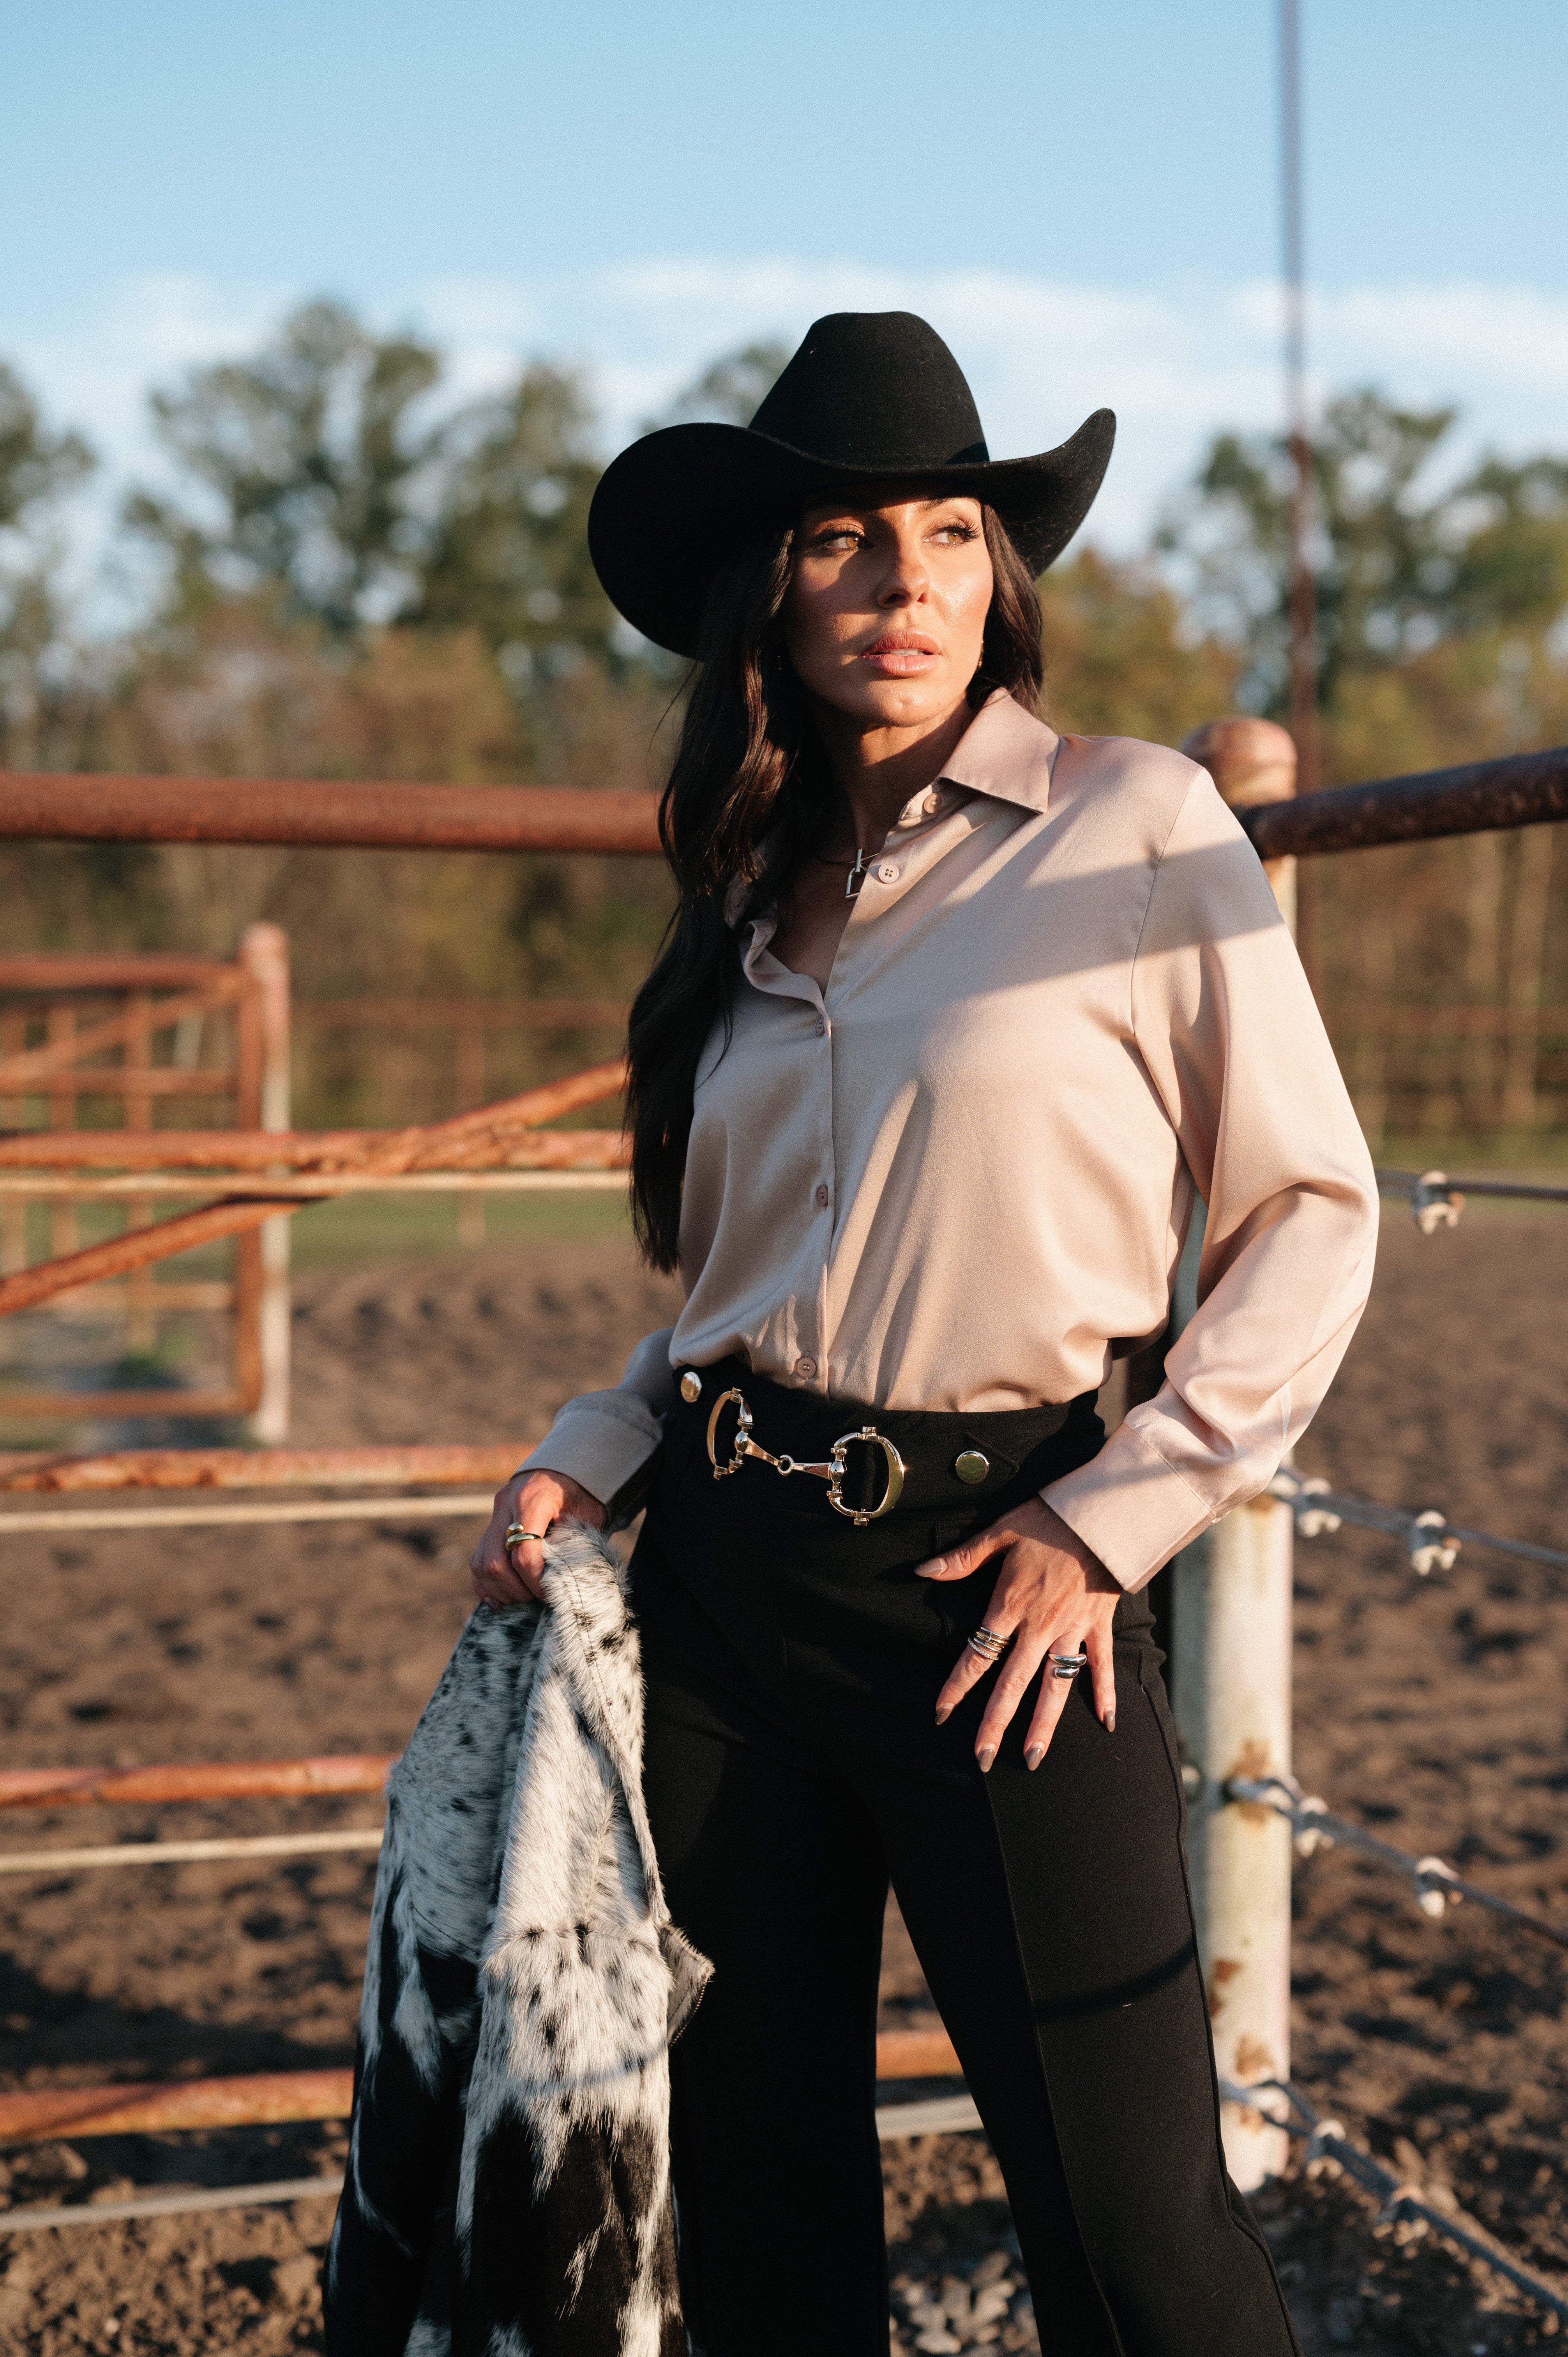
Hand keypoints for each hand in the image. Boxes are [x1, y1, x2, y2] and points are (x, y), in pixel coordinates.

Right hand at [469, 1469, 605, 1607]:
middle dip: (515, 1589)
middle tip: (535, 1598)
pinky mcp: (489, 1525)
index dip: (535, 1581)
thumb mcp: (587, 1513)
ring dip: (499, 1589)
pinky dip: (486, 1584)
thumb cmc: (581, 1493)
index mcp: (532, 1500)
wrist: (564, 1468)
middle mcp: (506, 1505)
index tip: (550, 1594)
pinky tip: (502, 1598)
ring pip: (480, 1563)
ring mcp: (494, 1515)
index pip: (524, 1553)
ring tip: (522, 1599)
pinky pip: (476, 1561)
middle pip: (495, 1561)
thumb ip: (575, 1543)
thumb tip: (564, 1582)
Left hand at [917, 1497, 1120, 1772]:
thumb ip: (962, 1558)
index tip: (941, 1713)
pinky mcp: (1099, 1624)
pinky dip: (1106, 1694)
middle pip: (1013, 1684)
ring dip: (1043, 1725)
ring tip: (1032, 1758)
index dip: (957, 1686)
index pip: (978, 1655)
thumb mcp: (1000, 1531)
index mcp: (1010, 1604)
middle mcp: (1039, 1626)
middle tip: (982, 1758)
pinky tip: (1107, 1724)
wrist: (1103, 1512)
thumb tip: (922, 1571)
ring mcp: (1072, 1629)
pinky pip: (1101, 1666)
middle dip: (995, 1724)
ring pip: (1055, 1686)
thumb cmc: (1047, 1518)